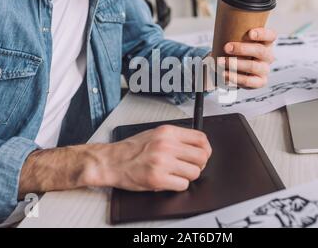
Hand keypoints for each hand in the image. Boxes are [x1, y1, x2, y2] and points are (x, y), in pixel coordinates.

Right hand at [84, 125, 211, 191]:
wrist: (112, 161)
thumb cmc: (131, 149)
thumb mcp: (155, 133)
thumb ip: (175, 138)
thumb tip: (196, 145)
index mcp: (167, 132)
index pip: (201, 138)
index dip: (206, 149)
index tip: (203, 154)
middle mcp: (166, 145)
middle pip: (202, 157)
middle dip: (199, 164)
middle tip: (190, 166)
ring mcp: (162, 162)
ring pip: (194, 173)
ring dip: (188, 176)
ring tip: (177, 174)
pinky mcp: (158, 179)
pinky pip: (182, 185)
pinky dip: (178, 185)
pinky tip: (169, 180)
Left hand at [220, 28, 276, 88]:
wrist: (237, 71)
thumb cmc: (238, 52)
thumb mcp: (239, 41)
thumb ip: (235, 35)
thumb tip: (220, 30)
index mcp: (266, 43)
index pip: (271, 36)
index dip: (262, 34)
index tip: (250, 33)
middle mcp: (268, 56)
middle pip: (260, 51)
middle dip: (242, 48)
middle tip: (226, 47)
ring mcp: (265, 70)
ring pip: (253, 66)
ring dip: (235, 64)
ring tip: (220, 62)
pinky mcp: (259, 82)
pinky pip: (248, 81)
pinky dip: (234, 77)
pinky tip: (224, 74)